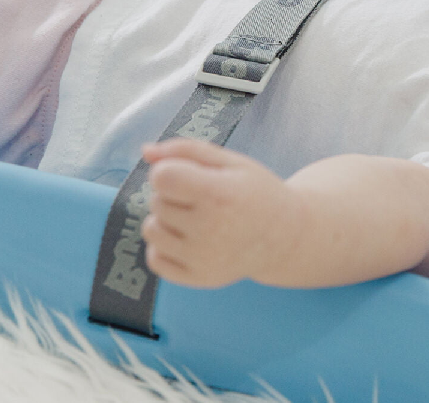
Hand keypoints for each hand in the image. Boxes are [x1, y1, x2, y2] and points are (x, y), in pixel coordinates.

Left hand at [141, 138, 299, 287]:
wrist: (283, 236)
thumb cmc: (256, 191)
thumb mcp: (231, 161)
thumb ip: (187, 150)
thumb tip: (145, 151)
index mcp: (218, 194)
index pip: (161, 177)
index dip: (169, 169)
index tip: (188, 172)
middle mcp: (208, 230)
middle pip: (156, 201)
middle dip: (172, 193)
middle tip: (202, 196)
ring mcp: (201, 259)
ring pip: (150, 230)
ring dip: (165, 219)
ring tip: (193, 216)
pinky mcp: (196, 279)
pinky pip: (154, 260)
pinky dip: (164, 246)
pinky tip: (188, 238)